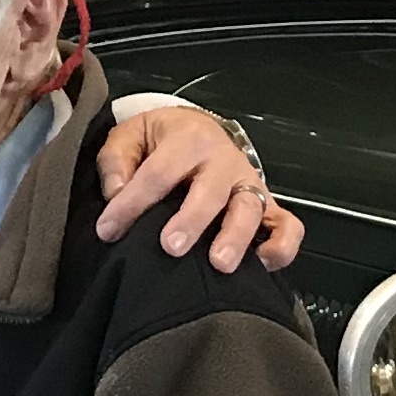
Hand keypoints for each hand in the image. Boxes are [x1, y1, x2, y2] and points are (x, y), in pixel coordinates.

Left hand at [92, 106, 300, 272]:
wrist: (198, 131)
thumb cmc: (160, 141)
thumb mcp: (129, 137)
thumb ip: (117, 162)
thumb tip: (116, 193)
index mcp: (188, 139)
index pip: (157, 173)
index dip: (131, 204)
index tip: (108, 231)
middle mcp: (223, 161)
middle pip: (210, 191)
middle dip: (192, 220)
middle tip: (171, 247)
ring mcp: (249, 184)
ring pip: (251, 209)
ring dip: (236, 236)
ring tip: (219, 264)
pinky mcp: (268, 206)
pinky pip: (287, 226)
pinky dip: (282, 246)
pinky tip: (262, 264)